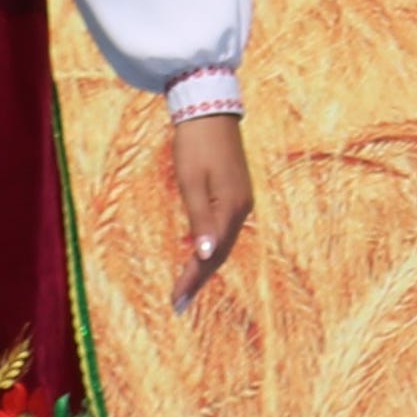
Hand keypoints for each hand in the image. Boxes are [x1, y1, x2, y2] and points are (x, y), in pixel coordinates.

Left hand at [166, 113, 255, 310]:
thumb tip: (203, 256)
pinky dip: (211, 247)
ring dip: (205, 266)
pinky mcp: (236, 193)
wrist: (210, 112)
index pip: (210, 254)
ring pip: (223, 242)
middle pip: (219, 252)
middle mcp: (241, 208)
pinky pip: (224, 229)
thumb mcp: (191, 183)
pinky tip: (200, 254)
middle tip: (179, 304)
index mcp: (230, 208)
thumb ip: (199, 220)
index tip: (176, 302)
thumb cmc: (195, 147)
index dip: (192, 279)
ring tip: (188, 286)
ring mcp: (241, 200)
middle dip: (199, 279)